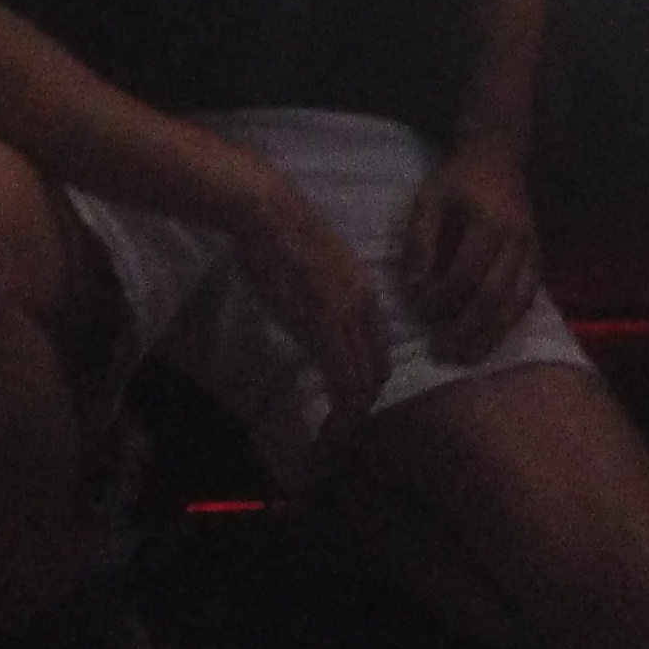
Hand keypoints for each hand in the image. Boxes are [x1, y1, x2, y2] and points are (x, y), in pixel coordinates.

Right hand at [227, 165, 390, 433]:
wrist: (269, 213)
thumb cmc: (283, 234)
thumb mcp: (319, 267)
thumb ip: (328, 294)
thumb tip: (320, 316)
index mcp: (363, 291)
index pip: (379, 349)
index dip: (370, 380)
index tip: (351, 401)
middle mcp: (362, 307)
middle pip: (378, 369)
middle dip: (365, 404)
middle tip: (344, 426)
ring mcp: (343, 318)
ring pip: (363, 381)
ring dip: (353, 415)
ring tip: (337, 436)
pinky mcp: (320, 328)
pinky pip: (342, 380)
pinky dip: (341, 411)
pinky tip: (330, 426)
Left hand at [397, 142, 540, 364]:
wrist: (499, 156)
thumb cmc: (458, 179)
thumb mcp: (429, 197)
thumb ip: (419, 239)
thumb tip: (413, 284)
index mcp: (490, 222)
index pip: (465, 274)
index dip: (440, 298)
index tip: (418, 308)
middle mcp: (517, 241)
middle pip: (494, 297)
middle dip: (466, 330)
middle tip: (440, 353)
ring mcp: (533, 252)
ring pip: (516, 305)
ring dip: (490, 336)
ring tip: (465, 358)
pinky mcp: (539, 260)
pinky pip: (528, 300)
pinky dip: (509, 324)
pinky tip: (489, 340)